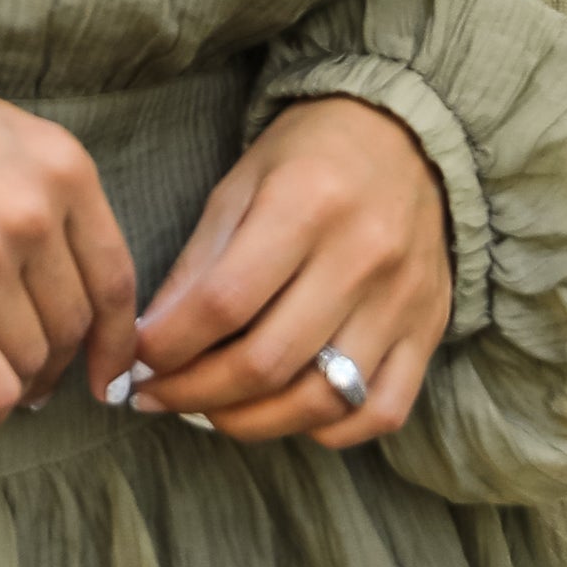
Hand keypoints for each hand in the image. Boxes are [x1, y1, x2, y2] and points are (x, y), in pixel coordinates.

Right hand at [0, 57, 139, 427]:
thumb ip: (43, 201)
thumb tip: (63, 297)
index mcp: (63, 168)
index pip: (115, 278)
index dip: (116, 340)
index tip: (107, 372)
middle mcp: (35, 214)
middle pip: (72, 326)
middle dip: (53, 365)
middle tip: (24, 375)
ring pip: (32, 361)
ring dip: (12, 385)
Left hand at [128, 96, 451, 445]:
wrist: (406, 137)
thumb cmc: (307, 159)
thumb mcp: (239, 188)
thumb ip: (197, 268)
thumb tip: (150, 344)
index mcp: (306, 204)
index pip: (223, 304)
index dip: (168, 347)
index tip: (137, 361)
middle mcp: (362, 256)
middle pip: (267, 362)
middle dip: (194, 394)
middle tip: (159, 397)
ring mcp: (402, 300)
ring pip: (322, 400)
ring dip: (252, 422)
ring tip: (212, 411)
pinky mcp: (429, 329)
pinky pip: (381, 410)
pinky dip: (328, 430)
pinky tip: (287, 412)